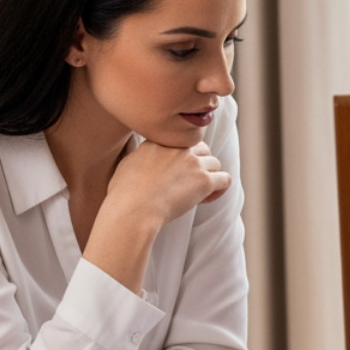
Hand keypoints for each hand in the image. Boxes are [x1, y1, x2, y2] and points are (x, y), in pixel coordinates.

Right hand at [85, 140, 229, 292]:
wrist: (133, 209)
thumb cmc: (124, 194)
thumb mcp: (127, 164)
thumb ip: (140, 155)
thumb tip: (141, 157)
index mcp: (160, 141)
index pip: (183, 141)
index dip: (184, 158)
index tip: (177, 174)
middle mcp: (179, 148)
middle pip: (202, 149)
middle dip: (200, 165)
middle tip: (190, 184)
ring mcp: (193, 163)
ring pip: (215, 164)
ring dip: (210, 177)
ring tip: (198, 195)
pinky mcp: (204, 181)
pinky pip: (225, 179)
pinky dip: (220, 189)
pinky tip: (207, 199)